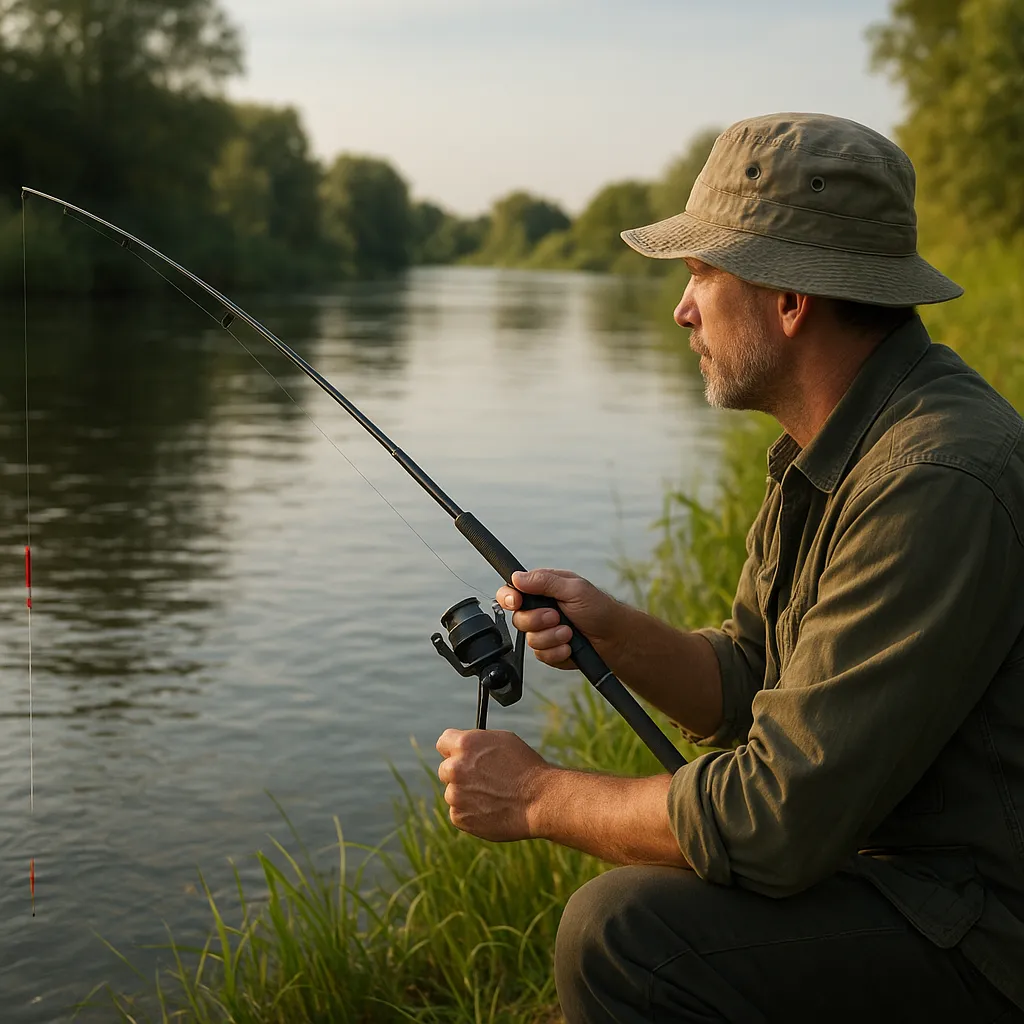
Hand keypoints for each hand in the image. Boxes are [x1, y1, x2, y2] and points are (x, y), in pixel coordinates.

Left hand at [436, 728, 549, 841]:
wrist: (539, 800)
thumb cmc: (526, 767)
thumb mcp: (502, 740)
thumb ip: (476, 743)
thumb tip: (465, 748)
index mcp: (464, 744)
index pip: (443, 743)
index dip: (453, 750)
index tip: (459, 756)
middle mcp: (455, 768)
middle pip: (445, 769)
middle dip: (459, 773)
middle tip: (479, 779)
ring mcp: (455, 794)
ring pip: (453, 793)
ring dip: (466, 795)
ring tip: (493, 796)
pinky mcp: (459, 817)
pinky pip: (459, 813)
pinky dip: (471, 812)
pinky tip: (491, 809)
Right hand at [495, 568, 620, 669]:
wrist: (614, 639)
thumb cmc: (599, 609)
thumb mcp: (574, 589)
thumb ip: (544, 582)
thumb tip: (517, 577)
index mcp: (543, 590)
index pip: (513, 590)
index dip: (508, 597)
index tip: (515, 602)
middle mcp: (540, 610)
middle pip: (518, 618)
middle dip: (538, 620)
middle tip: (556, 616)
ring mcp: (543, 632)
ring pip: (529, 639)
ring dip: (552, 637)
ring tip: (569, 632)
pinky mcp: (549, 650)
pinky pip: (541, 655)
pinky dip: (557, 651)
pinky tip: (570, 646)